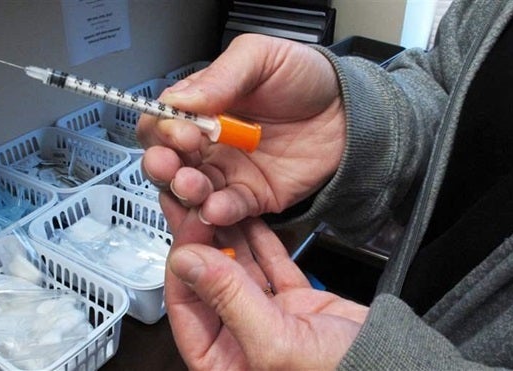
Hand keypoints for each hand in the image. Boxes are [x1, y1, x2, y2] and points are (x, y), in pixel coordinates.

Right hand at [137, 34, 345, 226]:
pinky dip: (217, 212)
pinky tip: (216, 207)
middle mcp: (208, 143)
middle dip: (162, 165)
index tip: (181, 130)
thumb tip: (181, 100)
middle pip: (167, 161)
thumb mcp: (261, 58)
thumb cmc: (306, 79)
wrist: (350, 112)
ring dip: (184, 191)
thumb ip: (221, 77)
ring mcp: (228, 172)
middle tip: (172, 164)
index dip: (163, 130)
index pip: (163, 122)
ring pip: (190, 190)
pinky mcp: (251, 197)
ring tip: (193, 186)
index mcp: (202, 108)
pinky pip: (226, 210)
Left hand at [161, 193, 367, 370]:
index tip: (189, 227)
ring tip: (215, 200)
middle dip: (200, 241)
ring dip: (227, 235)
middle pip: (208, 281)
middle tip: (194, 202)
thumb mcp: (274, 340)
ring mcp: (264, 317)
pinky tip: (248, 216)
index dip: (185, 262)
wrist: (392, 366)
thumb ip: (228, 299)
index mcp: (220, 359)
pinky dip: (260, 240)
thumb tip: (187, 261)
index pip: (186, 304)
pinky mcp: (291, 302)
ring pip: (236, 269)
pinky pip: (268, 264)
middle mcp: (237, 337)